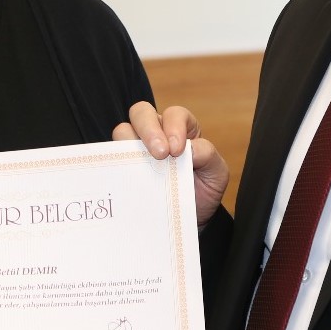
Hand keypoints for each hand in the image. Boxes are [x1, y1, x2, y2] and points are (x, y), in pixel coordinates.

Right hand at [114, 102, 228, 225]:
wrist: (191, 217)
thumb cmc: (204, 189)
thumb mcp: (217, 173)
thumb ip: (208, 155)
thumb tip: (191, 149)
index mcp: (182, 129)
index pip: (175, 114)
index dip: (174, 126)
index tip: (177, 150)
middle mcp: (156, 133)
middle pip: (142, 112)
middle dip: (148, 129)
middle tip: (159, 153)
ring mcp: (137, 149)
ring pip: (123, 131)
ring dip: (129, 143)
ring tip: (141, 164)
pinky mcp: (125, 166)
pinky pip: (113, 158)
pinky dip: (117, 163)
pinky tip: (127, 176)